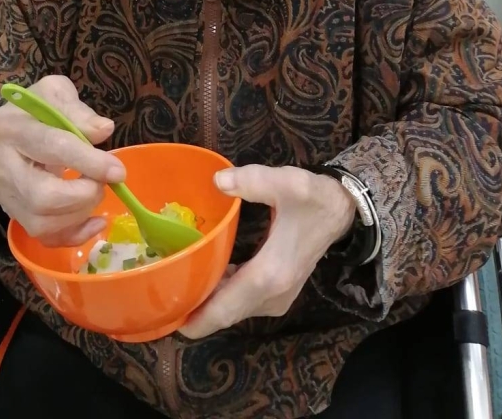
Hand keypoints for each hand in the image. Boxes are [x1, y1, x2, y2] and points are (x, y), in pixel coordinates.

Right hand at [0, 75, 125, 246]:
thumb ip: (78, 112)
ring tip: (93, 192)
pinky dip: (74, 235)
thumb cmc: (35, 109)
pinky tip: (95, 221)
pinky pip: (44, 238)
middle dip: (82, 195)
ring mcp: (5, 195)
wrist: (7, 128)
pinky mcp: (13, 214)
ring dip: (80, 214)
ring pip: (41, 223)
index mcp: (11, 128)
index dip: (88, 161)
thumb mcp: (55, 94)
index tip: (118, 171)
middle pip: (41, 196)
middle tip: (101, 183)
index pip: (51, 147)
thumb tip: (103, 130)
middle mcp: (2, 166)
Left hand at [177, 164, 357, 339]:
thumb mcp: (287, 183)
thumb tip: (218, 181)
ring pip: (233, 309)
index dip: (196, 318)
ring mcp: (276, 297)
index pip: (226, 308)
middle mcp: (272, 295)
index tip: (167, 319)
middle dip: (194, 310)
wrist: (342, 211)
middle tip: (159, 296)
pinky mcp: (277, 292)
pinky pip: (242, 301)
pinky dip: (221, 295)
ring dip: (206, 302)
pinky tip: (203, 277)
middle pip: (225, 313)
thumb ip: (253, 180)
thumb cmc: (314, 199)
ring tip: (173, 286)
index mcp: (270, 275)